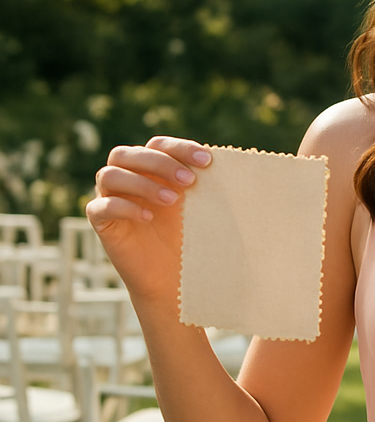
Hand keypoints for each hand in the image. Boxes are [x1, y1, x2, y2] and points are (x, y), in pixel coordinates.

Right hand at [87, 136, 212, 304]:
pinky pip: (100, 207)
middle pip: (126, 154)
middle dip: (160, 163)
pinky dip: (124, 207)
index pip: (157, 145)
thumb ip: (203, 182)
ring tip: (172, 200)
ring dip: (143, 184)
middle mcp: (125, 178)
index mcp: (149, 169)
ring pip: (110, 175)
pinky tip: (149, 218)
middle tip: (190, 180)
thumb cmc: (187, 236)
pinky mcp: (100, 222)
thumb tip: (228, 163)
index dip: (179, 148)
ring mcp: (109, 198)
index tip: (206, 161)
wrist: (172, 276)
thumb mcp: (198, 205)